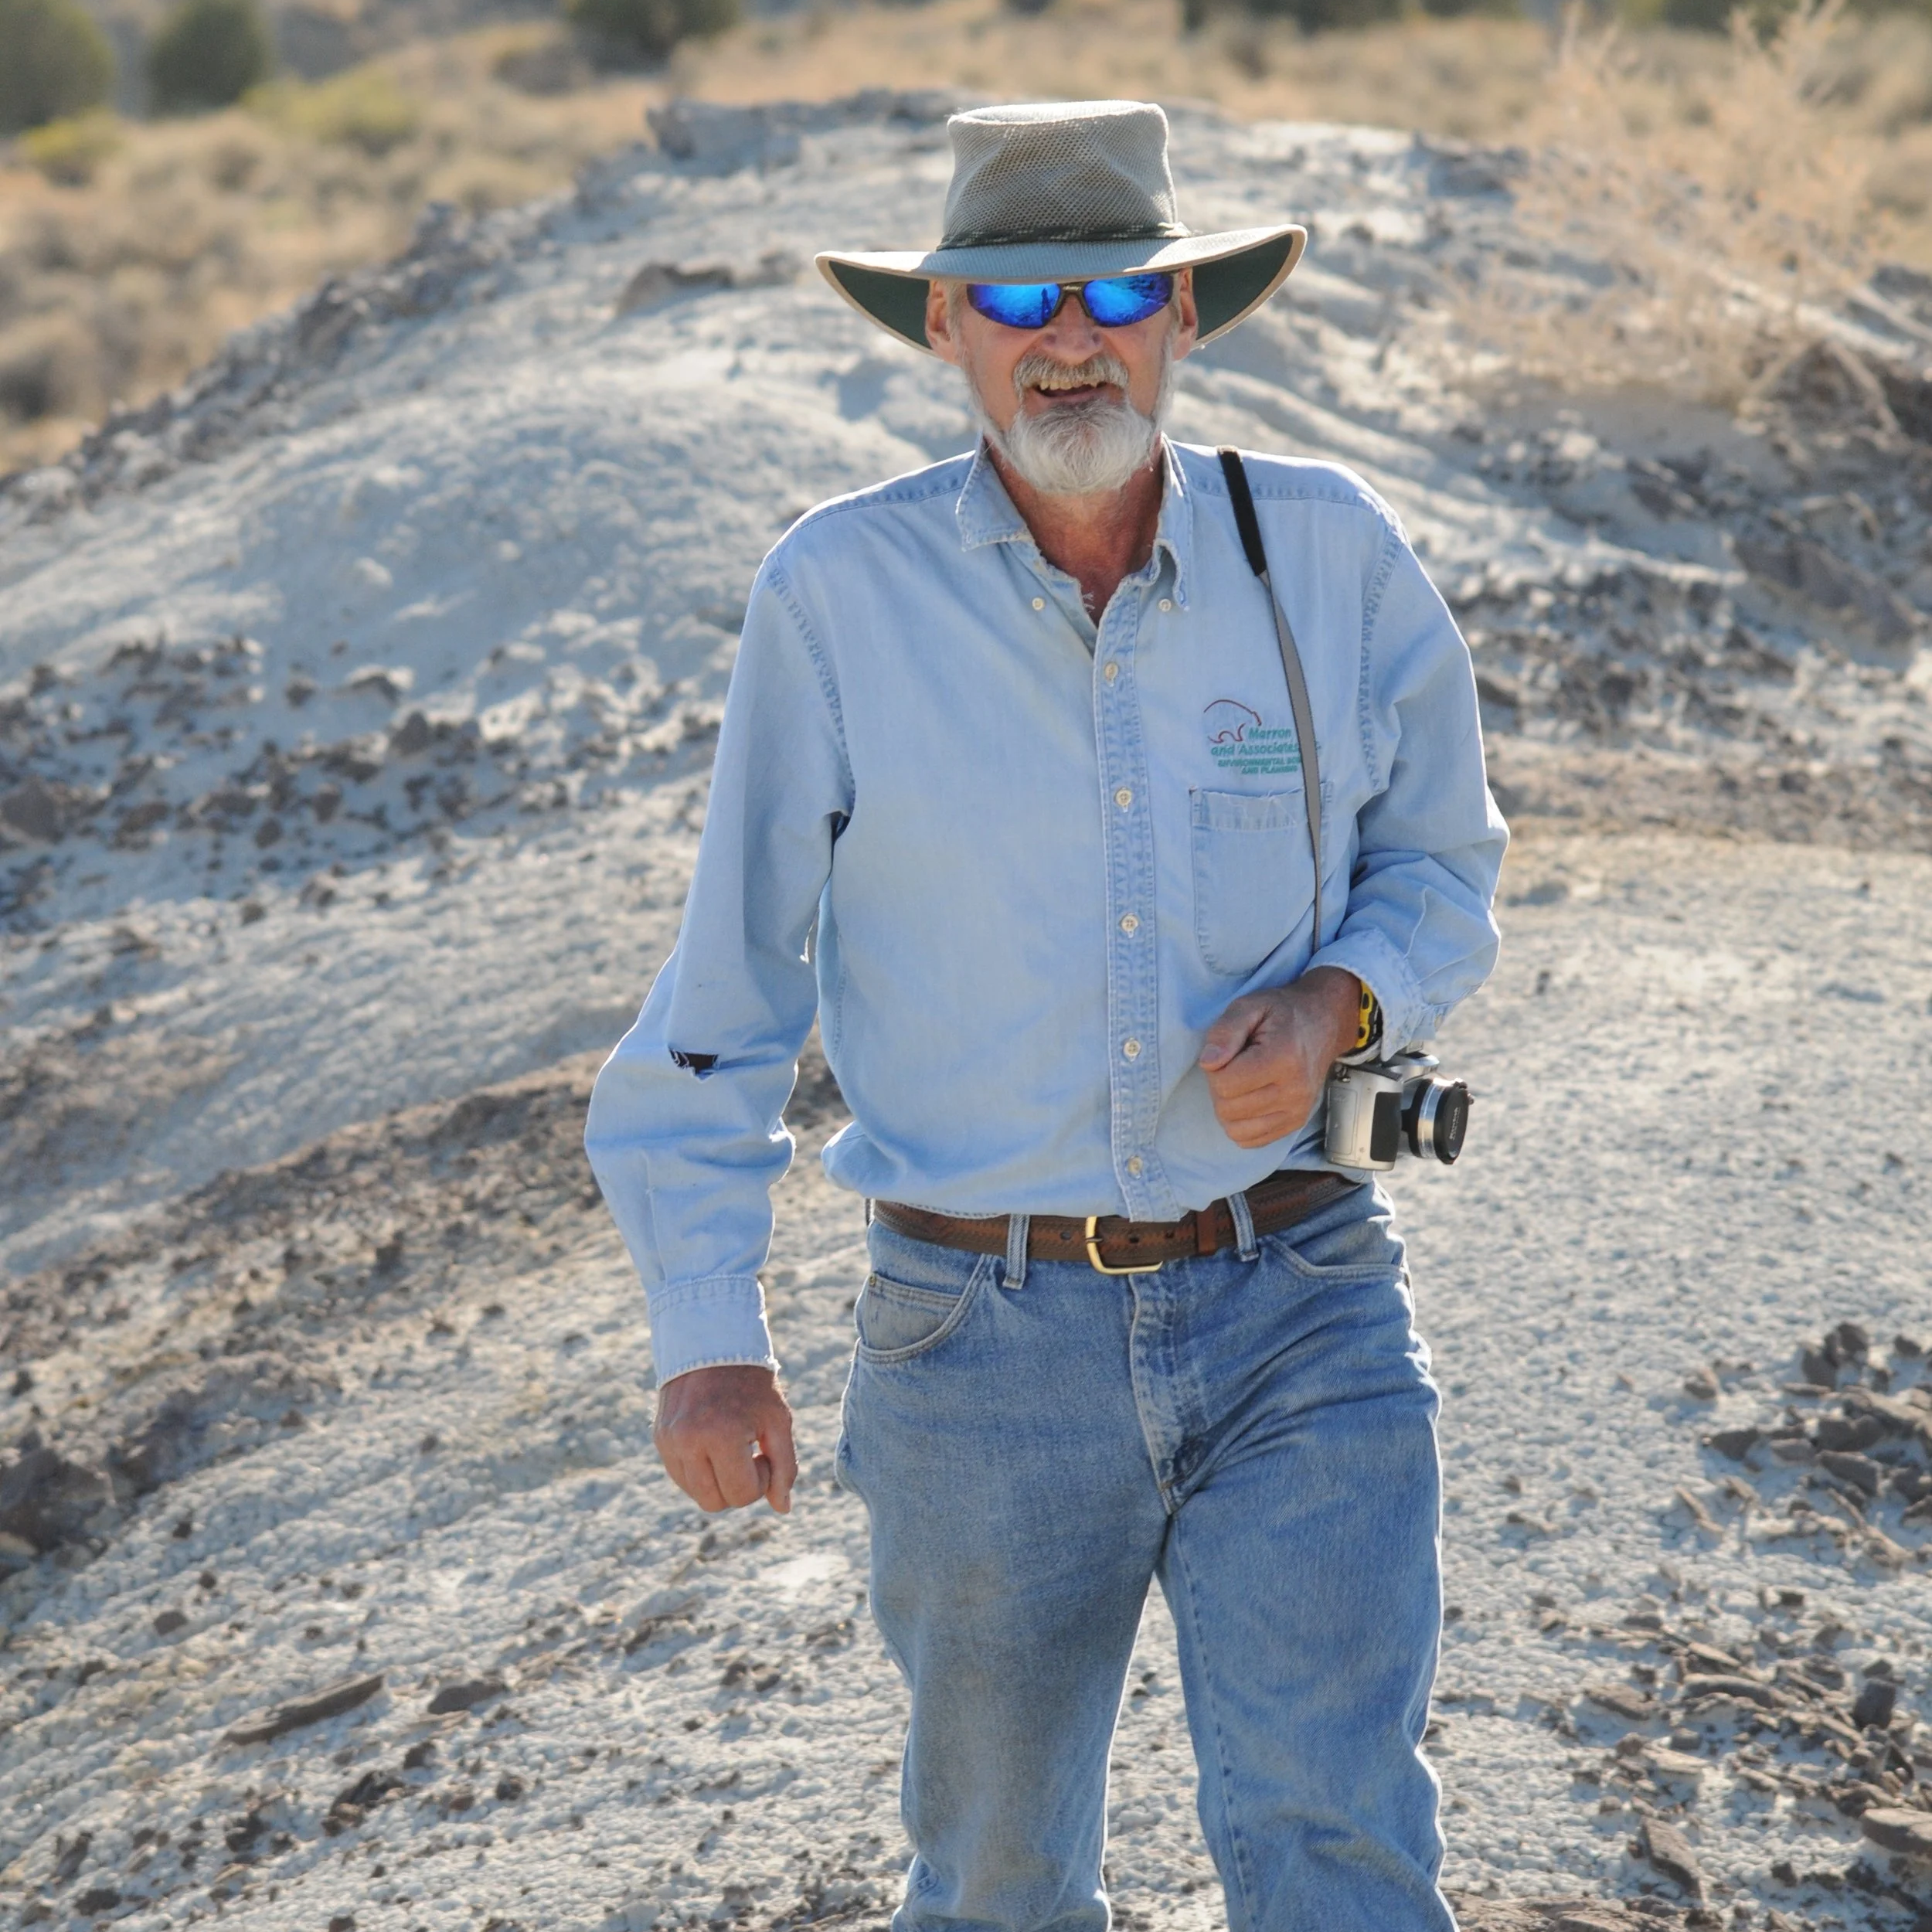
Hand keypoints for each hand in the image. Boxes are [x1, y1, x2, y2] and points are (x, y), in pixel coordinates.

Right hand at [653, 1364, 796, 1514]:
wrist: (712, 1344)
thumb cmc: (752, 1384)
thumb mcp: (777, 1420)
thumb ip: (785, 1467)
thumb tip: (783, 1509)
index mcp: (720, 1435)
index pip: (742, 1494)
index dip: (761, 1480)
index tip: (763, 1451)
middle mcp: (687, 1442)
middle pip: (715, 1503)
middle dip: (738, 1487)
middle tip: (748, 1452)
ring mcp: (668, 1442)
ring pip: (696, 1494)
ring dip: (718, 1481)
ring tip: (730, 1447)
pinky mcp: (659, 1439)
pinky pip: (682, 1477)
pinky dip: (701, 1471)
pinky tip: (713, 1444)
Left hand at [1198, 967, 1361, 1149]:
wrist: (1322, 1024)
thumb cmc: (1281, 1013)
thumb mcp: (1249, 1006)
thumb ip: (1225, 1031)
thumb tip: (1208, 1063)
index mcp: (1283, 1058)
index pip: (1224, 1084)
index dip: (1215, 1067)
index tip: (1229, 1051)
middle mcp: (1295, 1091)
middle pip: (1227, 1109)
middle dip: (1220, 1087)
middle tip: (1235, 1065)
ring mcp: (1298, 1111)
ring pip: (1235, 1129)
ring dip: (1228, 1107)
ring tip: (1242, 1082)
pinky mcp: (1296, 1123)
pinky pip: (1250, 1140)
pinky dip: (1240, 1123)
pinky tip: (1249, 1099)